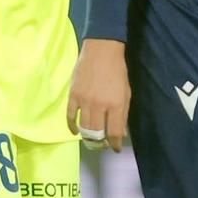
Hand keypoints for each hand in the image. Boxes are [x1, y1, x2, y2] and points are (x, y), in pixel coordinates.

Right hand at [69, 37, 131, 151]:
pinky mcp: (73, 96)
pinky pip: (70, 117)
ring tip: (91, 140)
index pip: (114, 132)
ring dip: (87, 137)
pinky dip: (72, 127)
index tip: (115, 148)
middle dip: (100, 143)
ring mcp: (84, 101)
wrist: (101, 50)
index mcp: (116, 104)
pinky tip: (75, 131)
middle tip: (102, 145)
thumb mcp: (126, 93)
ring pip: (84, 128)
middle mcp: (100, 105)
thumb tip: (120, 132)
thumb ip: (123, 114)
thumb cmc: (117, 71)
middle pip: (97, 134)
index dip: (115, 144)